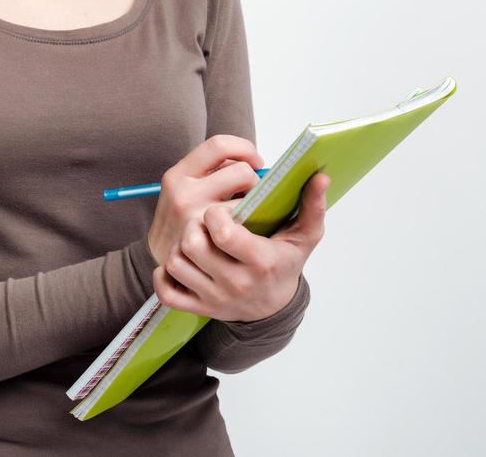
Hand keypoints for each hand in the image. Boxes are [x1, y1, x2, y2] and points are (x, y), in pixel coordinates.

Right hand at [145, 134, 264, 268]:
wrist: (164, 258)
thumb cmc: (182, 220)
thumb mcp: (183, 188)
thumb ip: (211, 173)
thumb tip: (253, 163)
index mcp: (178, 174)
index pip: (219, 145)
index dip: (244, 148)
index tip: (256, 162)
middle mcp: (184, 193)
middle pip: (241, 171)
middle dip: (254, 181)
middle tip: (251, 193)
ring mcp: (196, 218)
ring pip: (247, 200)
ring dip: (255, 205)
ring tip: (247, 212)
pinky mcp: (209, 241)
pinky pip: (245, 226)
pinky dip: (251, 225)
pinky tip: (244, 229)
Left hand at [152, 172, 330, 321]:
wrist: (274, 307)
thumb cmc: (285, 262)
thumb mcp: (304, 237)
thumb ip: (313, 206)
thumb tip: (320, 176)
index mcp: (261, 261)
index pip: (223, 232)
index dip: (216, 214)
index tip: (220, 210)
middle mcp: (236, 283)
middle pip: (193, 245)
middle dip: (195, 226)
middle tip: (203, 222)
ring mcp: (215, 298)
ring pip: (176, 263)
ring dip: (180, 247)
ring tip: (195, 239)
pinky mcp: (199, 308)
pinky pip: (167, 292)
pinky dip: (164, 276)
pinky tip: (180, 263)